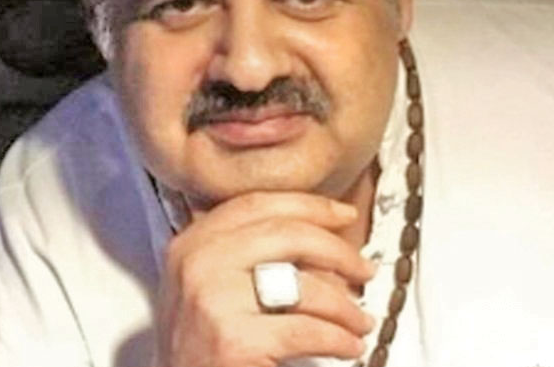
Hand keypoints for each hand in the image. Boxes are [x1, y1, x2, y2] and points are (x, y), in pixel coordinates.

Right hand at [155, 191, 376, 366]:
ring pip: (303, 286)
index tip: (342, 214)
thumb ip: (244, 256)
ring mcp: (214, 301)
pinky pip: (307, 331)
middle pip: (286, 235)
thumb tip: (317, 243)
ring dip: (344, 306)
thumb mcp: (207, 287)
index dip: (308, 206)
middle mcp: (198, 265)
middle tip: (363, 269)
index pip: (256, 205)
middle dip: (338, 251)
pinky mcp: (235, 341)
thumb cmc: (198, 349)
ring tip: (358, 320)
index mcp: (191, 244)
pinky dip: (338, 339)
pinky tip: (347, 344)